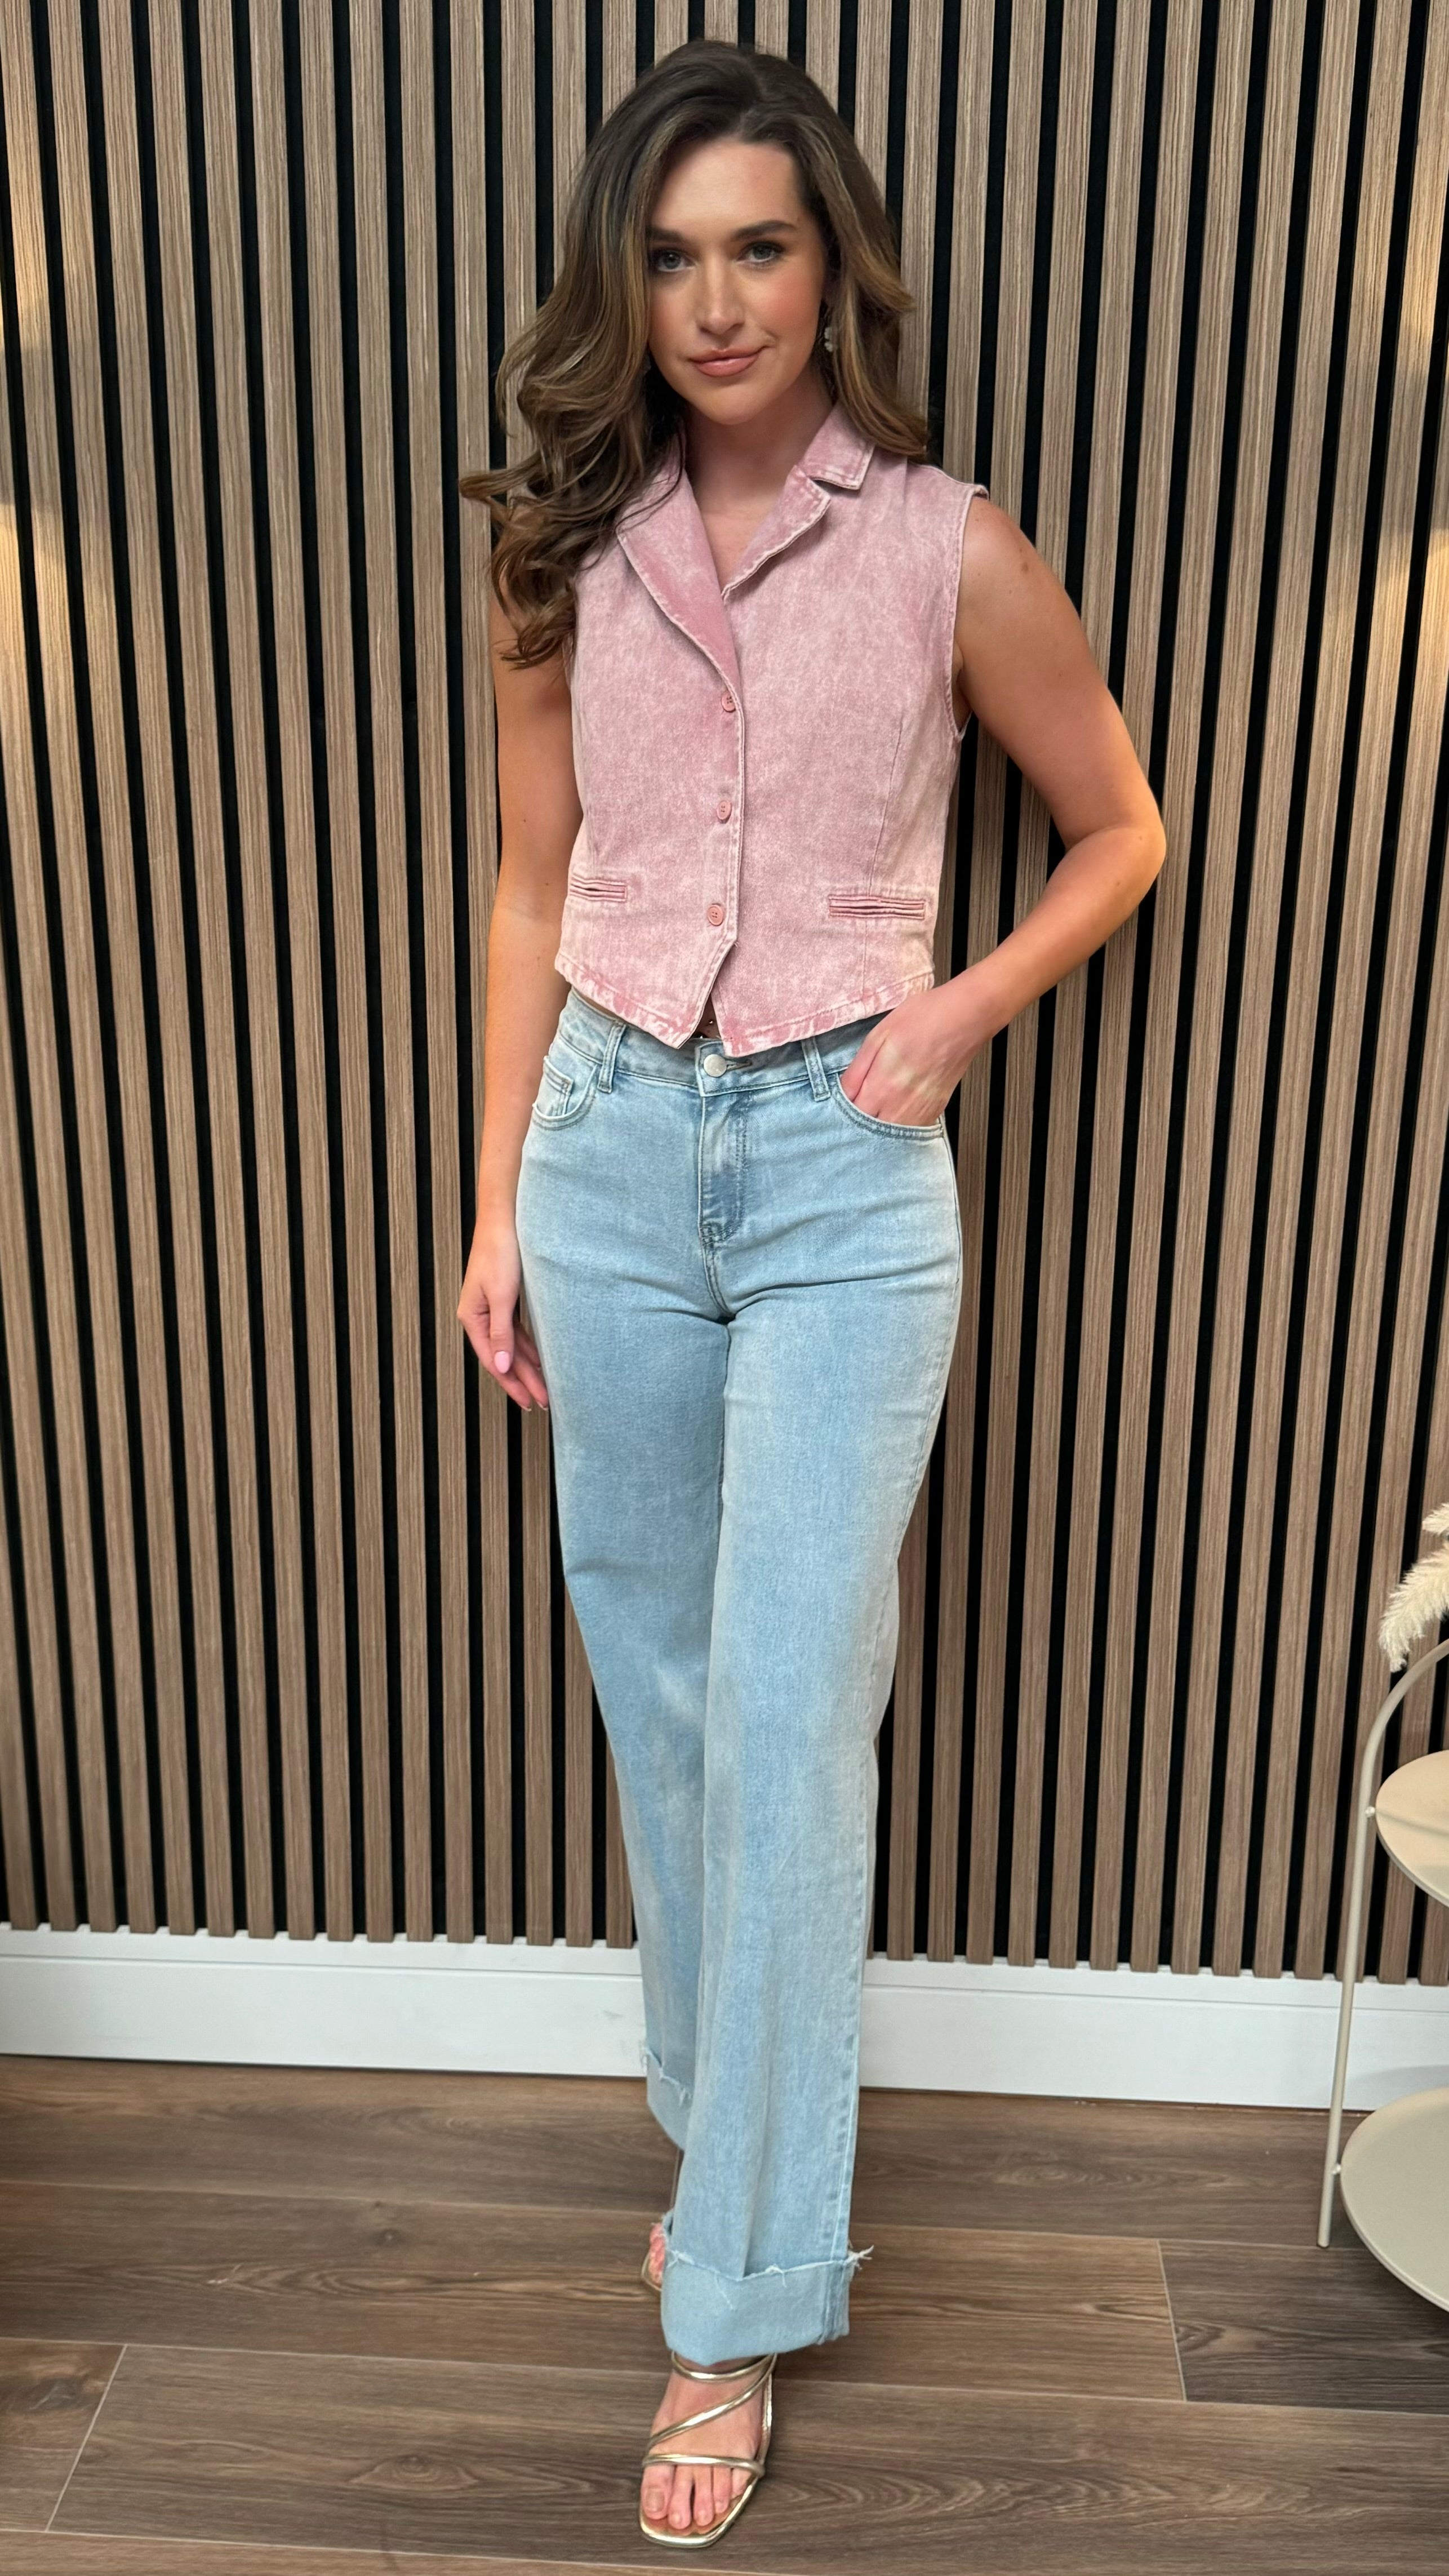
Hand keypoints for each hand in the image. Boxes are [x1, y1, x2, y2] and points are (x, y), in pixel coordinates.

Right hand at [457, 1217, 549, 1409]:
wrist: (505, 1218)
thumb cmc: (501, 1251)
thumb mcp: (502, 1295)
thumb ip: (501, 1332)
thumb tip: (500, 1367)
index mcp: (473, 1317)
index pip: (493, 1361)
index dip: (511, 1384)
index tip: (530, 1401)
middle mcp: (480, 1316)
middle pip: (503, 1357)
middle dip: (523, 1380)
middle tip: (544, 1402)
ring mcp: (492, 1308)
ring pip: (511, 1346)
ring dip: (528, 1367)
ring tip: (545, 1387)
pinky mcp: (505, 1299)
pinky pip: (516, 1332)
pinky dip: (529, 1347)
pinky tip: (541, 1359)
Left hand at [839, 984, 988, 1124]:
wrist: (965, 1017)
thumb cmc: (925, 1018)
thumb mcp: (878, 1035)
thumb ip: (857, 1069)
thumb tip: (842, 1092)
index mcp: (882, 1086)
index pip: (852, 1115)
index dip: (843, 1110)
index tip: (841, 1101)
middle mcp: (901, 1106)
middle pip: (870, 1132)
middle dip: (859, 1122)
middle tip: (857, 1105)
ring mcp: (921, 1111)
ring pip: (891, 1136)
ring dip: (879, 1127)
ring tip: (876, 1108)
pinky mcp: (936, 1109)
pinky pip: (911, 1129)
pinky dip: (899, 1125)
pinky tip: (896, 1109)